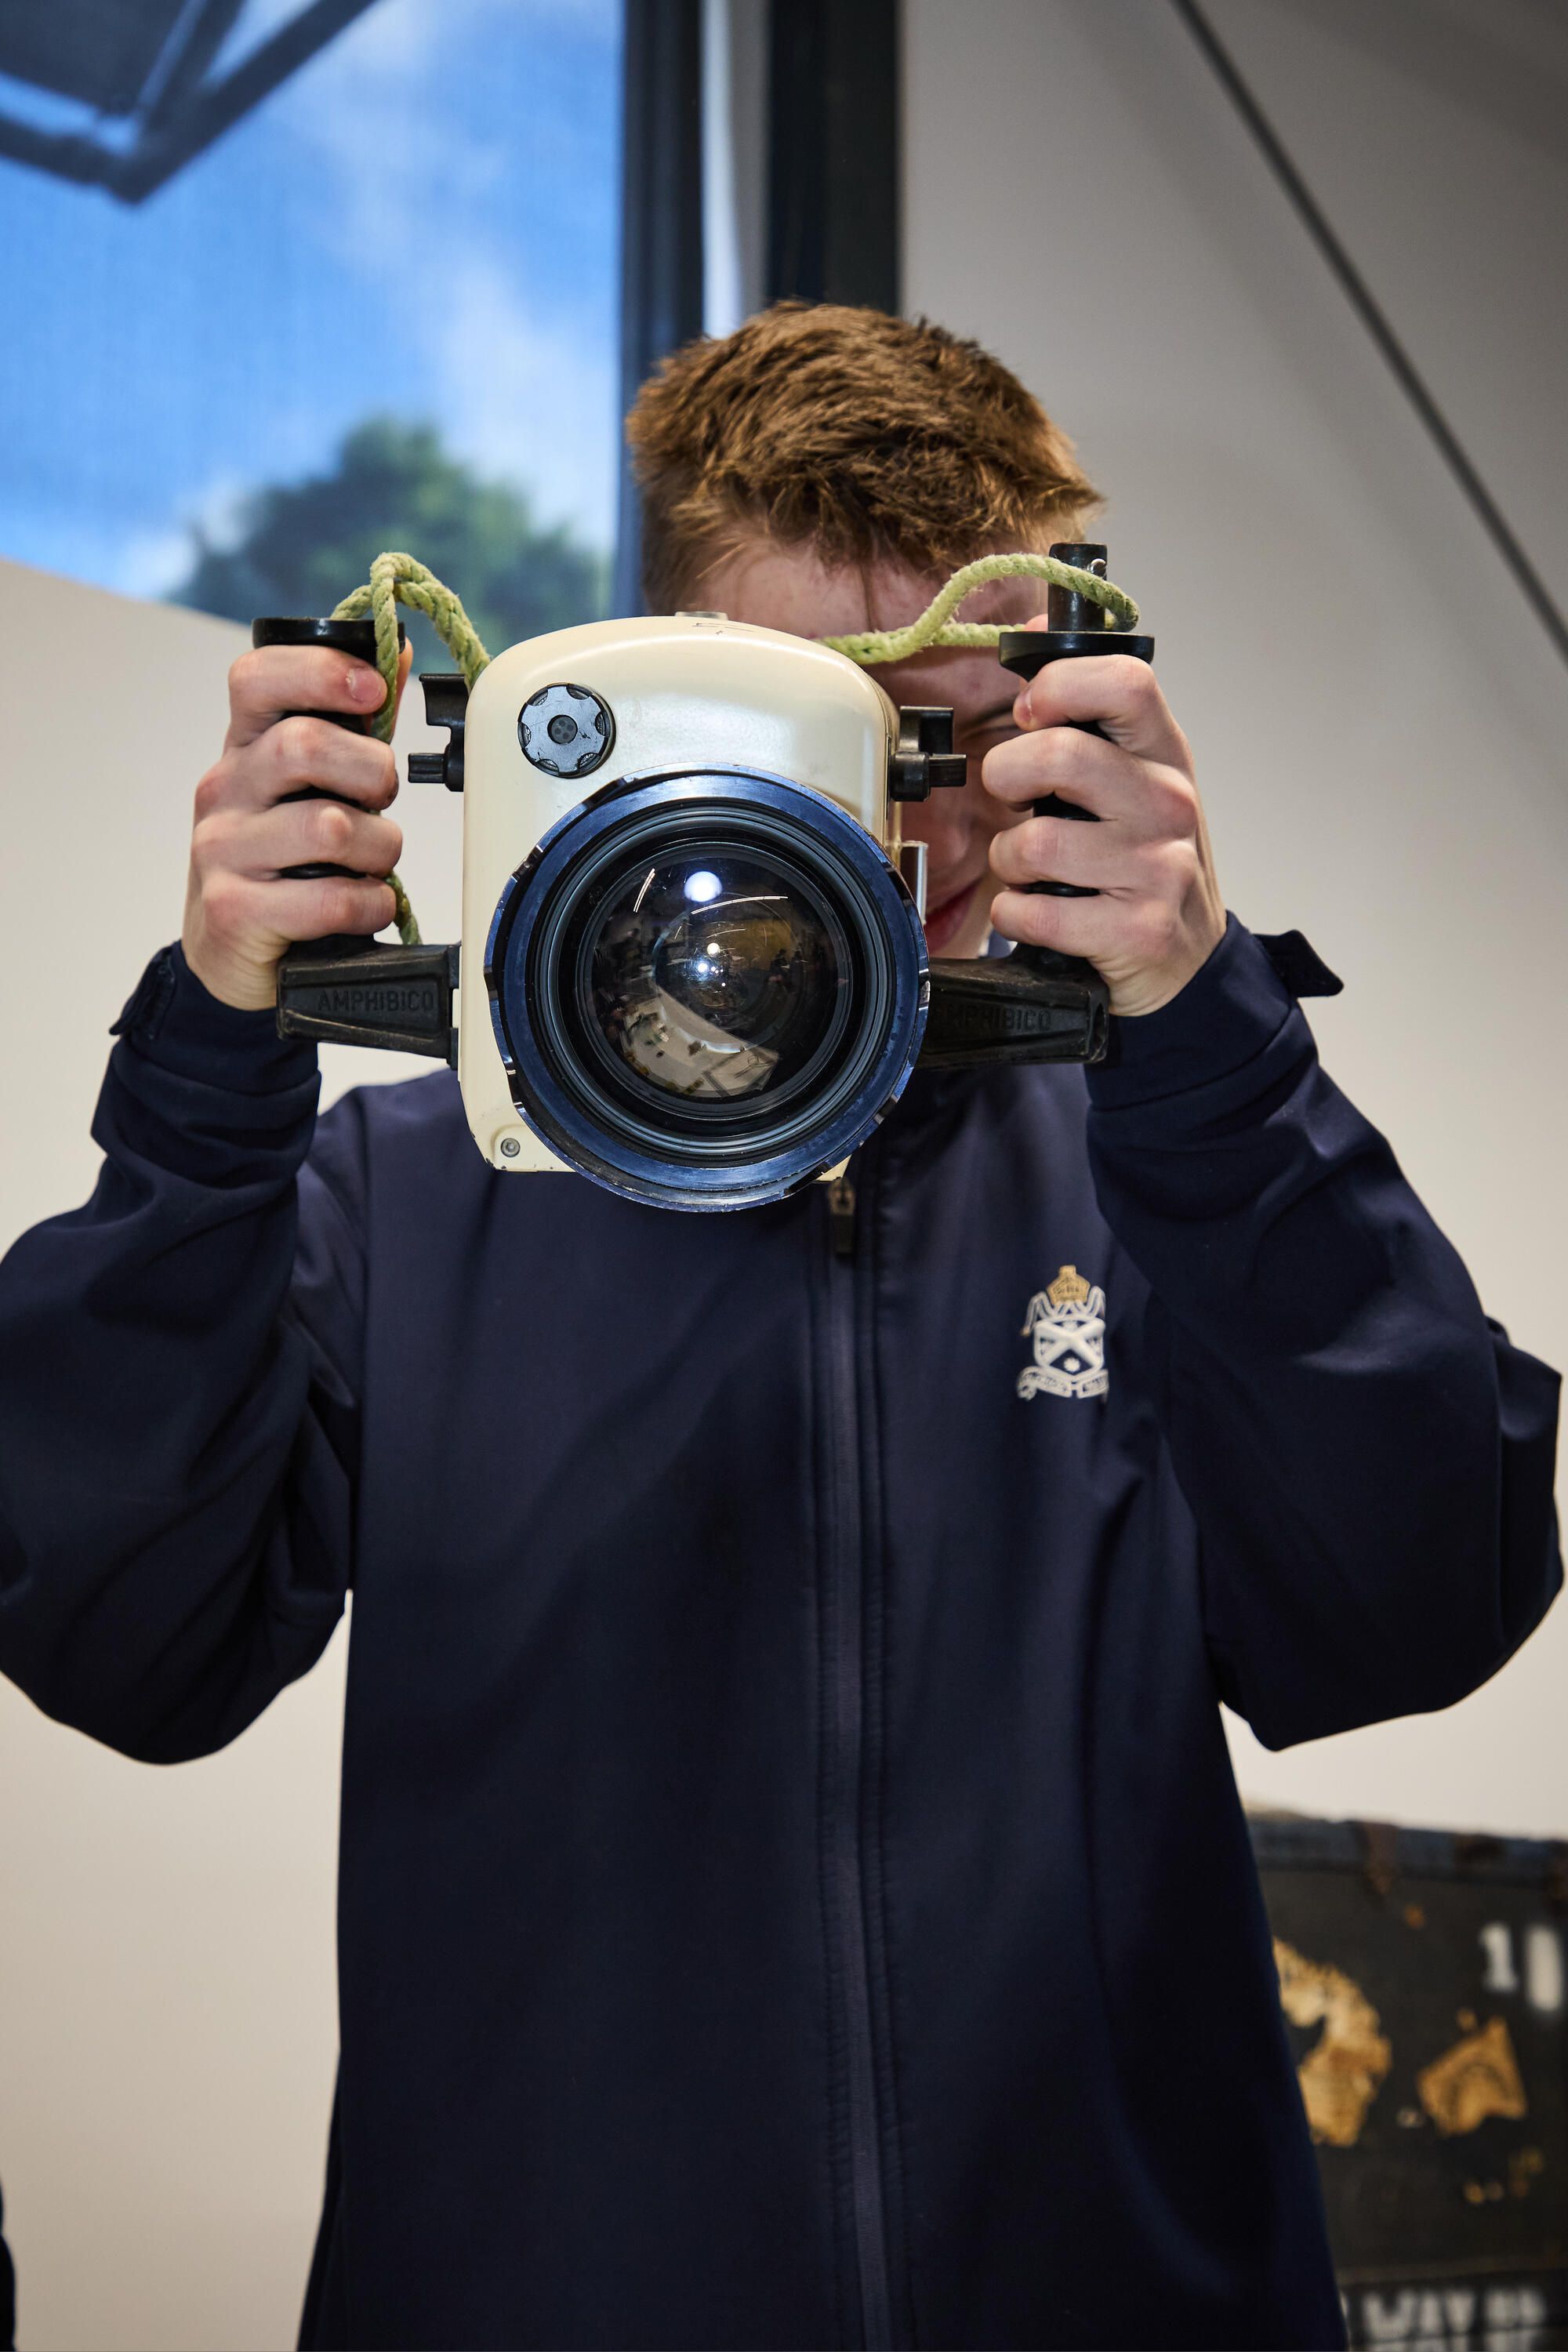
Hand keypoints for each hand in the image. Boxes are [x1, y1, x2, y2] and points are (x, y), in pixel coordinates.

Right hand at [182, 641, 412, 1009]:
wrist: (231, 953)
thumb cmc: (283, 861)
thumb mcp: (308, 787)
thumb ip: (351, 726)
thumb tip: (395, 653)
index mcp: (244, 748)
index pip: (256, 678)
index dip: (321, 673)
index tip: (372, 690)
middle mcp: (225, 790)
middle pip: (303, 746)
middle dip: (371, 772)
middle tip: (382, 801)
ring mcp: (222, 850)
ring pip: (329, 827)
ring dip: (379, 849)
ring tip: (373, 865)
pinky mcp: (234, 911)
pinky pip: (329, 899)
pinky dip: (369, 904)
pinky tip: (364, 906)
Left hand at [982, 646, 1225, 1016]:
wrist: (1190, 962)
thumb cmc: (1145, 862)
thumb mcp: (1132, 779)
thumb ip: (1085, 716)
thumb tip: (1032, 629)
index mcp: (1164, 754)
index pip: (1125, 681)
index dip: (1059, 687)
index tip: (1030, 715)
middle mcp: (1168, 804)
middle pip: (1061, 757)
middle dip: (1006, 777)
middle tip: (1012, 798)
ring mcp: (1157, 869)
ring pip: (1036, 843)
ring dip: (1008, 860)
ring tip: (1030, 869)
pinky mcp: (1137, 931)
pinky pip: (1032, 911)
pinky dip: (1013, 915)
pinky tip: (1037, 912)